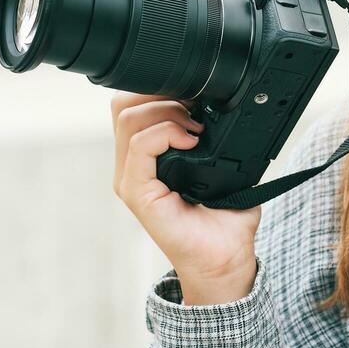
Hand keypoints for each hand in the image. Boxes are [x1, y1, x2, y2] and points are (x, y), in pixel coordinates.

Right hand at [111, 92, 262, 301]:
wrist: (224, 256)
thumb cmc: (224, 216)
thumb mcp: (220, 165)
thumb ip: (213, 135)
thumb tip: (222, 105)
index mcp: (145, 158)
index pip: (132, 107)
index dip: (160, 91)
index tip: (194, 97)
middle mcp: (131, 167)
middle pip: (124, 107)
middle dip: (161, 96)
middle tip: (194, 110)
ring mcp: (131, 179)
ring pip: (128, 120)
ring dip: (166, 113)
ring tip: (194, 129)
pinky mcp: (137, 193)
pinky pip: (139, 147)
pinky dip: (166, 134)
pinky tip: (191, 142)